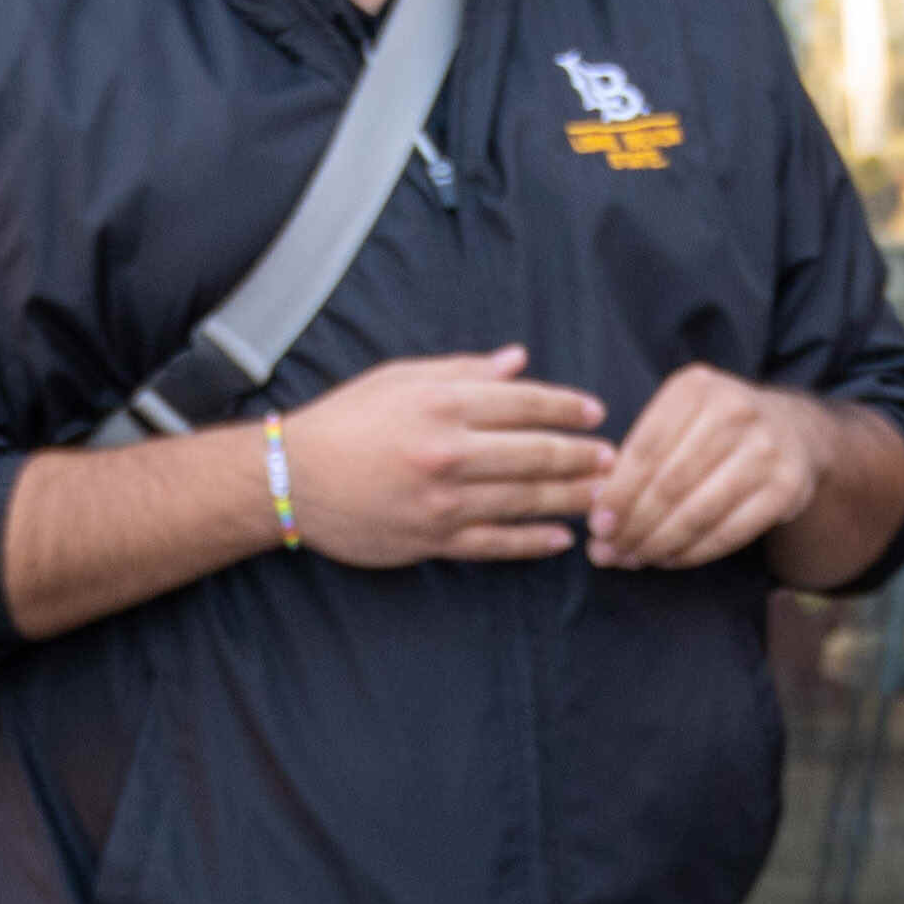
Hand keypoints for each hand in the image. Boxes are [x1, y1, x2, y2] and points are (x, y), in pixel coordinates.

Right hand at [272, 347, 610, 567]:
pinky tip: (561, 538)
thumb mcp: (400, 379)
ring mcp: (443, 500)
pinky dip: (533, 542)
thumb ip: (463, 371)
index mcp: (442, 403)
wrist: (291, 477)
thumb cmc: (346, 420)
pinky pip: (496, 542)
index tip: (595, 413)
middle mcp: (448, 450)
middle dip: (581, 455)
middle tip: (612, 458)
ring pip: (524, 499)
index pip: (524, 402)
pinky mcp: (432, 539)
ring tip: (602, 496)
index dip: (567, 407)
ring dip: (570, 498)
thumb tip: (518, 361)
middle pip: (536, 453)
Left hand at [582, 364, 843, 572]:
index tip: (595, 526)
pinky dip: (692, 553)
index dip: (617, 494)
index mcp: (697, 388)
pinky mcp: (786, 488)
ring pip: (697, 513)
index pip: (646, 449)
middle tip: (608, 553)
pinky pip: (728, 533)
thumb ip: (638, 458)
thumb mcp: (679, 419)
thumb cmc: (717, 431)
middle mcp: (736, 411)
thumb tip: (597, 516)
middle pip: (669, 485)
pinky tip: (669, 559)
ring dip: (658, 545)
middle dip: (632, 526)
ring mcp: (766, 450)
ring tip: (633, 559)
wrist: (795, 432)